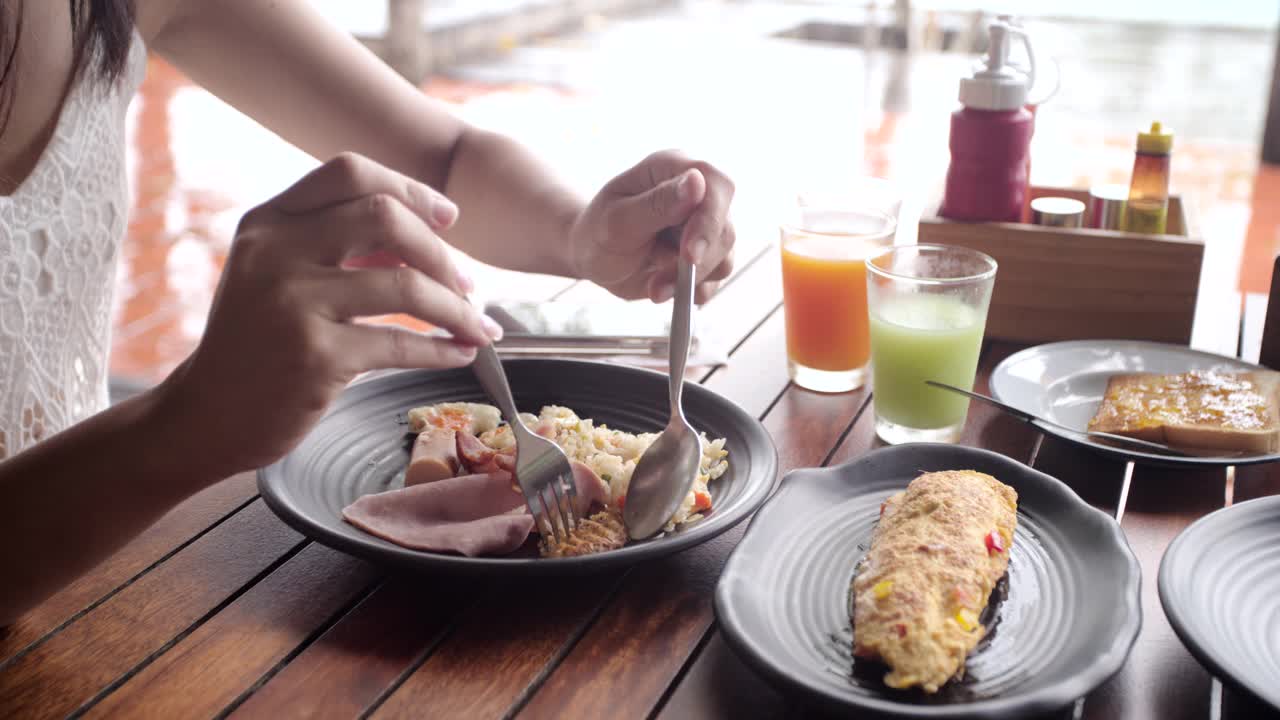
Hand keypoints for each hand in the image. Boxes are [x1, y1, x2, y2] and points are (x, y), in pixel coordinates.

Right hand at [159, 152, 502, 474]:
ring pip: (405, 285)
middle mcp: (275, 253)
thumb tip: (426, 235)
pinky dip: (442, 349)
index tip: (448, 218)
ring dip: (456, 307)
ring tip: (477, 326)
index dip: (410, 189)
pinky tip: (461, 353)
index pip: (350, 173)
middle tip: (466, 285)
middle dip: (441, 252)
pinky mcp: (314, 356)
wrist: (208, 416)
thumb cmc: (258, 344)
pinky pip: (401, 344)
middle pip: (386, 217)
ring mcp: (293, 303)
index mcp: (268, 222)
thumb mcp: (279, 275)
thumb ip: (338, 246)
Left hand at [567, 150, 735, 303]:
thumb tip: (697, 183)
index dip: (709, 221)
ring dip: (688, 280)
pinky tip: (662, 288)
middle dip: (695, 263)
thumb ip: (657, 203)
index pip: (716, 185)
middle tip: (660, 283)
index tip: (689, 255)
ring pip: (723, 257)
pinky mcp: (706, 254)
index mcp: (673, 168)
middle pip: (723, 228)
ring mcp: (704, 225)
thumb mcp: (617, 220)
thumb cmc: (598, 231)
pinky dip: (690, 291)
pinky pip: (715, 279)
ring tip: (654, 286)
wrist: (592, 258)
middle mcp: (697, 193)